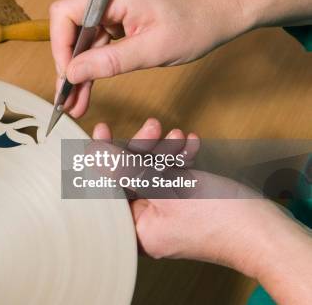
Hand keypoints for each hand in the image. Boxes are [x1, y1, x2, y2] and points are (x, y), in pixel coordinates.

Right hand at [50, 0, 249, 116]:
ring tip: (77, 101)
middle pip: (72, 28)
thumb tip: (72, 72)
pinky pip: (101, 39)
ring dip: (82, 69)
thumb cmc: (199, 22)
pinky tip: (91, 85)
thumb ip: (109, 62)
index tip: (66, 75)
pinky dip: (97, 62)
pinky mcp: (124, 13)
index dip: (59, 46)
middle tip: (67, 98)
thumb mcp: (153, 50)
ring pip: (85, 38)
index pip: (65, 13)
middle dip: (69, 65)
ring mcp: (117, 3)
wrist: (228, 8)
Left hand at [92, 118, 311, 303]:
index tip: (102, 131)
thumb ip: (125, 169)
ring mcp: (167, 214)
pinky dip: (180, 159)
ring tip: (177, 135)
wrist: (265, 231)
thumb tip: (94, 154)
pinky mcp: (185, 204)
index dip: (103, 158)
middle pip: (130, 177)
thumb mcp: (163, 186)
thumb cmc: (216, 217)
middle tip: (152, 127)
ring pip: (153, 173)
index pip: (106, 188)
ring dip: (164, 150)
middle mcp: (147, 224)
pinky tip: (191, 143)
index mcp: (135, 229)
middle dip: (142, 148)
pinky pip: (173, 177)